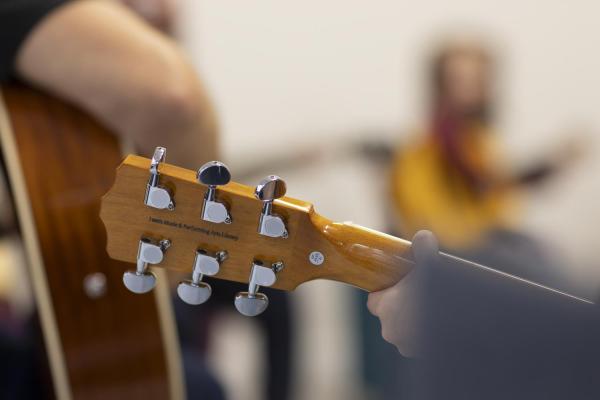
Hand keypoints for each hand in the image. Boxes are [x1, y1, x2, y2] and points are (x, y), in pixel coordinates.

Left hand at [367, 230, 438, 356]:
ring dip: (417, 322)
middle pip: (391, 315)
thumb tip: (423, 237)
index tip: (398, 282)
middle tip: (421, 294)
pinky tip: (444, 323)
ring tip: (435, 308)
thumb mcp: (431, 267)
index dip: (384, 291)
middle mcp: (392, 331)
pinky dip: (430, 335)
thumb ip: (424, 249)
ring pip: (407, 331)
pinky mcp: (425, 358)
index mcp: (386, 309)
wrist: (465, 330)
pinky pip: (422, 343)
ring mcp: (409, 348)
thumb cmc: (438, 297)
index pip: (374, 300)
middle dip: (403, 306)